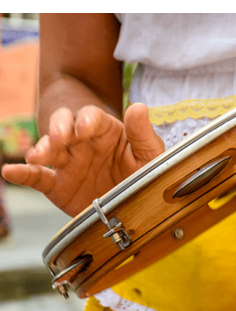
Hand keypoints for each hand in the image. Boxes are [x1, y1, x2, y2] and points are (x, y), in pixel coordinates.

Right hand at [1, 103, 163, 216]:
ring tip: (38, 155)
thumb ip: (142, 133)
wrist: (132, 203)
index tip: (85, 128)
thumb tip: (139, 107)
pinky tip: (10, 171)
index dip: (87, 120)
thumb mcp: (148, 153)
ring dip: (42, 149)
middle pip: (64, 127)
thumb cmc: (141, 171)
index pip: (92, 117)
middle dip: (59, 129)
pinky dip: (23, 174)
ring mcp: (68, 163)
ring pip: (49, 149)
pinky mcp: (58, 184)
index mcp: (104, 131)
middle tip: (59, 138)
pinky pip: (37, 177)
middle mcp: (82, 143)